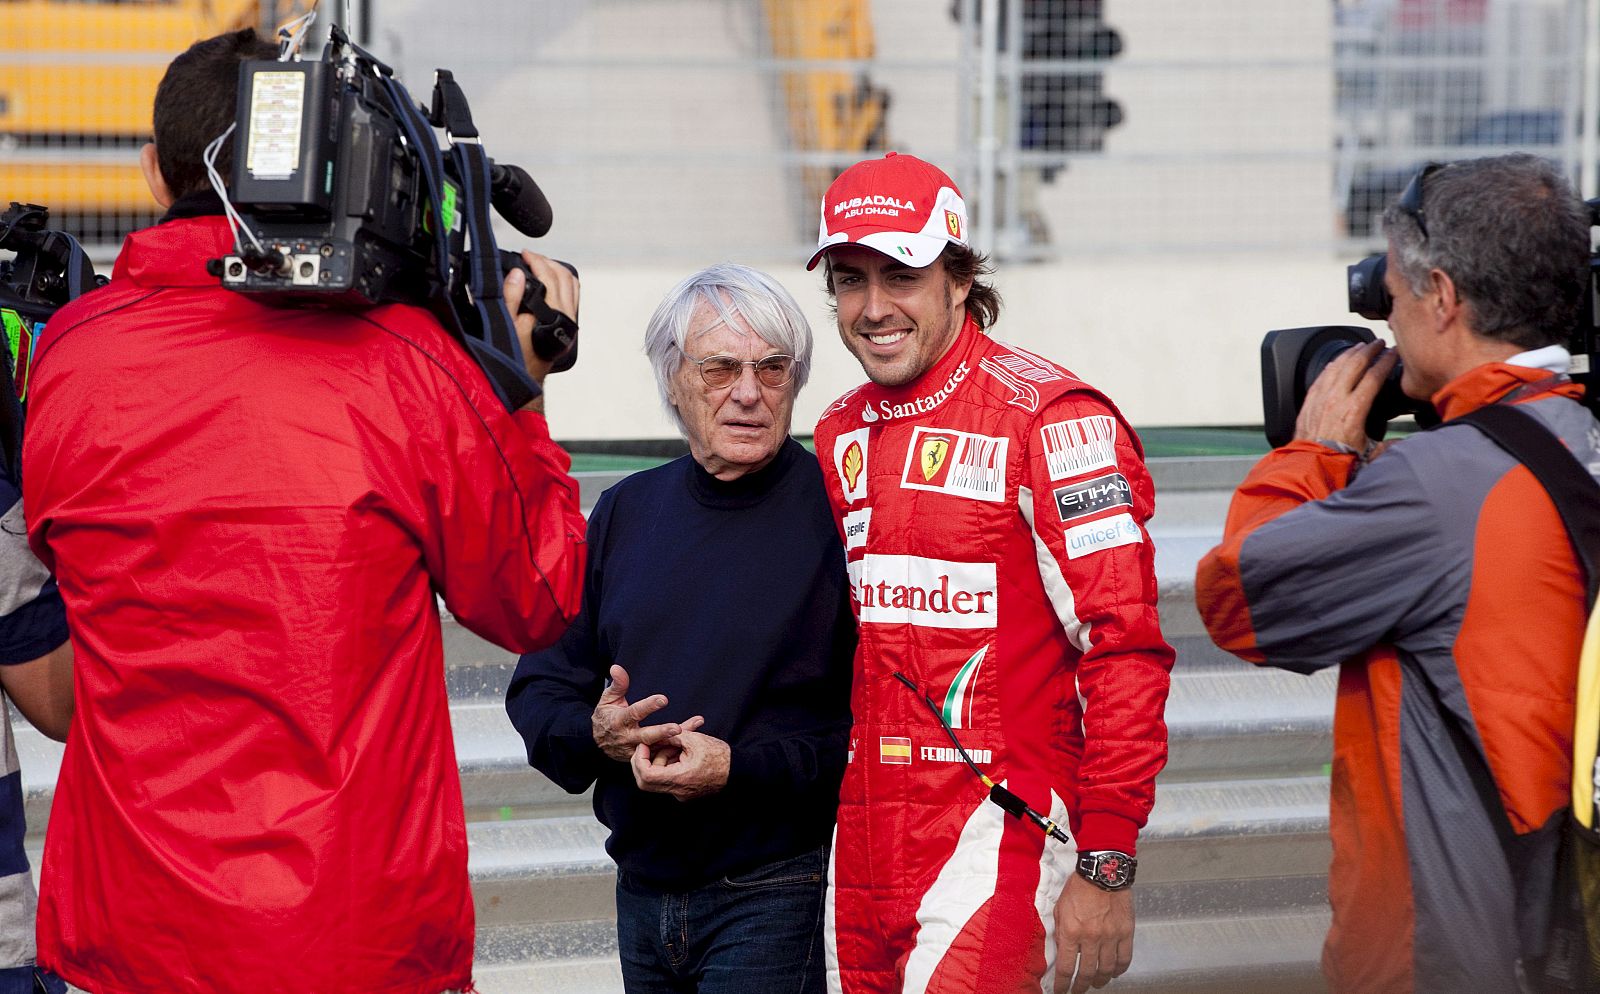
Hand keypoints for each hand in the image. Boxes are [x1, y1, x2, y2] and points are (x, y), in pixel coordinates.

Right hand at [502, 249, 578, 385]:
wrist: (523, 380)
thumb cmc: (513, 358)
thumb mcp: (504, 325)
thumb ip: (511, 297)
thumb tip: (518, 273)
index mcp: (555, 315)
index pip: (551, 277)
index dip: (536, 260)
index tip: (523, 254)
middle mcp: (568, 318)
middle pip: (565, 278)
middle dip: (546, 262)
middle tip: (529, 257)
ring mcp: (570, 323)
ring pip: (572, 286)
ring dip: (557, 271)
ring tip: (538, 265)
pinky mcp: (568, 327)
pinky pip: (572, 297)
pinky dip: (563, 283)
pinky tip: (549, 282)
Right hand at [591, 665, 699, 762]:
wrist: (598, 742)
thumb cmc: (606, 716)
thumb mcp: (607, 699)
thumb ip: (617, 684)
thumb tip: (616, 667)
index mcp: (619, 721)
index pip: (634, 713)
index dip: (648, 706)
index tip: (663, 699)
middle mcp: (627, 737)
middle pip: (646, 736)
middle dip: (662, 732)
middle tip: (678, 728)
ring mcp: (636, 749)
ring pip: (658, 745)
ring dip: (677, 738)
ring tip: (694, 726)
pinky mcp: (644, 756)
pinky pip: (662, 752)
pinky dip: (676, 746)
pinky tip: (694, 736)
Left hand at [629, 730, 730, 800]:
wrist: (737, 770)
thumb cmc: (718, 754)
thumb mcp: (693, 739)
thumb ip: (670, 737)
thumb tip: (654, 736)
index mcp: (680, 778)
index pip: (646, 775)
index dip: (639, 759)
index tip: (644, 745)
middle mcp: (677, 791)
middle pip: (645, 782)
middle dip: (643, 762)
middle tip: (649, 747)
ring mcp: (680, 794)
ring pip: (655, 781)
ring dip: (657, 762)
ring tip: (672, 747)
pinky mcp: (684, 793)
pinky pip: (666, 781)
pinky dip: (666, 767)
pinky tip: (678, 755)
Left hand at [1054, 874, 1133, 992]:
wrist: (1102, 871)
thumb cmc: (1078, 887)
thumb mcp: (1059, 907)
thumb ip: (1060, 930)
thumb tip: (1060, 950)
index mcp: (1071, 931)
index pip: (1065, 967)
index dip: (1062, 984)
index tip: (1061, 991)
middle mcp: (1091, 938)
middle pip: (1086, 972)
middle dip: (1080, 986)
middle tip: (1078, 991)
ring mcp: (1110, 936)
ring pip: (1106, 969)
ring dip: (1100, 980)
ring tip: (1096, 983)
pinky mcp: (1126, 932)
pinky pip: (1124, 958)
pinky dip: (1119, 969)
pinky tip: (1114, 972)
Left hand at [1291, 339, 1397, 451]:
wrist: (1308, 467)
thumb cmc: (1336, 462)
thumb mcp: (1370, 455)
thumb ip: (1390, 447)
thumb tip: (1404, 444)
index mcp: (1354, 410)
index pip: (1373, 376)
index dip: (1385, 361)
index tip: (1394, 353)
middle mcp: (1335, 400)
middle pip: (1354, 364)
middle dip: (1369, 349)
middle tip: (1378, 342)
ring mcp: (1320, 399)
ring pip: (1335, 367)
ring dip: (1349, 353)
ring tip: (1360, 346)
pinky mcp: (1308, 403)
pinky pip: (1320, 377)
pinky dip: (1331, 365)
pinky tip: (1336, 361)